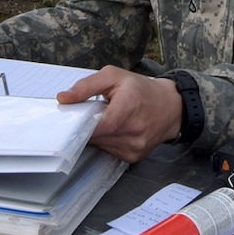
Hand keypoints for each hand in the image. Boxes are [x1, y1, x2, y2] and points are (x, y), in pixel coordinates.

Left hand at [58, 67, 186, 161]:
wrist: (170, 107)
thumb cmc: (140, 89)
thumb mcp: (113, 76)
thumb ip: (86, 86)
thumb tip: (63, 98)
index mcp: (129, 106)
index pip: (100, 125)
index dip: (82, 123)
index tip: (73, 117)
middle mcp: (134, 131)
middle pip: (97, 137)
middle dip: (87, 127)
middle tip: (88, 115)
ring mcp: (135, 147)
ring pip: (101, 146)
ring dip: (96, 135)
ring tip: (104, 120)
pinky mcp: (133, 157)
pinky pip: (109, 151)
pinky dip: (106, 141)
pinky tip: (113, 130)